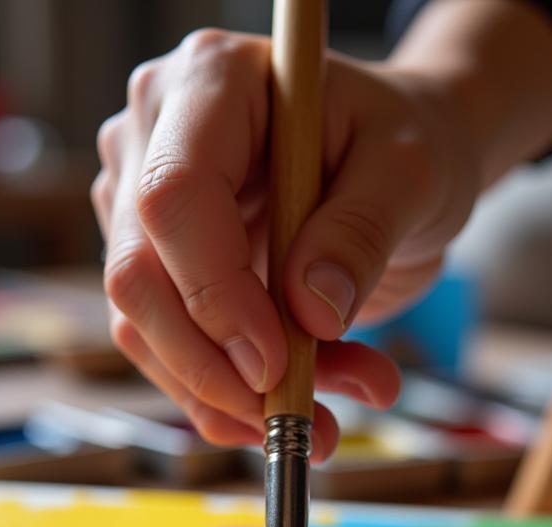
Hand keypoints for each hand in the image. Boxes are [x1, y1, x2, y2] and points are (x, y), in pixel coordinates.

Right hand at [93, 29, 480, 458]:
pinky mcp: (155, 268)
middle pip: (138, 277)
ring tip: (330, 414)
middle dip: (213, 370)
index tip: (277, 365)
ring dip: (232, 397)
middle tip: (301, 418)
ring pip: (144, 331)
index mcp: (210, 83)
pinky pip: (168, 353)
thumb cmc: (401, 144)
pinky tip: (302, 404)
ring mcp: (140, 207)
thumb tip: (309, 314)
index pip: (174, 198)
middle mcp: (152, 139)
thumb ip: (362, 232)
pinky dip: (231, 399)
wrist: (390, 166)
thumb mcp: (412, 172)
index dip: (216, 294)